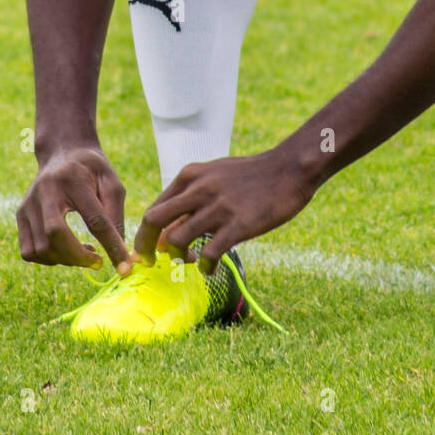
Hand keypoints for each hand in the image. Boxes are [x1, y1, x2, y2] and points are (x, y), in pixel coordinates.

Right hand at [16, 145, 132, 272]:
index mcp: (73, 179)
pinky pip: (29, 252)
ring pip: (41, 248)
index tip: (125, 267)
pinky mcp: (20, 215)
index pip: (95, 220)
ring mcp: (28, 204)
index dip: (111, 246)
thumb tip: (119, 252)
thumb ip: (115, 214)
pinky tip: (65, 250)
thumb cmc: (92, 170)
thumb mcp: (111, 183)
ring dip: (66, 260)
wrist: (62, 152)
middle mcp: (45, 190)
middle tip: (98, 261)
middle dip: (79, 257)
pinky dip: (49, 259)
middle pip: (55, 235)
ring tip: (85, 252)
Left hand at [133, 151, 316, 273]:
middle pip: (153, 222)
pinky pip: (209, 254)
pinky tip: (212, 267)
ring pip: (176, 240)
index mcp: (190, 175)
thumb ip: (190, 198)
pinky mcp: (237, 224)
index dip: (145, 234)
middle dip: (146, 247)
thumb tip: (167, 231)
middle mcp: (198, 189)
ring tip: (194, 260)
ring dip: (180, 257)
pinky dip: (206, 266)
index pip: (154, 208)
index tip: (149, 251)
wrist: (289, 168)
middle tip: (153, 262)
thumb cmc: (252, 175)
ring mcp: (217, 208)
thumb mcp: (215, 176)